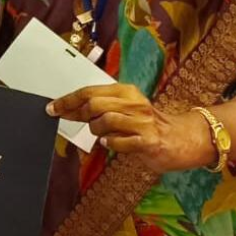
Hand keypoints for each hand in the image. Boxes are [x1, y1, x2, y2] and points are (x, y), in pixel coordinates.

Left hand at [48, 84, 213, 172]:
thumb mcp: (127, 109)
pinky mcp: (148, 141)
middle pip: (94, 104)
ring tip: (103, 135)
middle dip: (77, 114)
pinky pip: (119, 142)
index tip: (52, 108)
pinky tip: (111, 144)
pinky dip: (110, 144)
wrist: (183, 139)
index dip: (67, 100)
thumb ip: (102, 107)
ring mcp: (142, 122)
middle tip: (72, 121)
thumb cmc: (149, 125)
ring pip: (104, 122)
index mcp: (126, 92)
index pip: (89, 91)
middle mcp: (134, 103)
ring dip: (96, 131)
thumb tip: (69, 109)